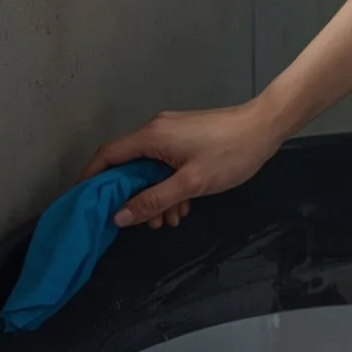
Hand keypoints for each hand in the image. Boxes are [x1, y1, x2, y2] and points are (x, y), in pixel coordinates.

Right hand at [79, 101, 285, 229]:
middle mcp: (157, 130)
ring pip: (151, 169)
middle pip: (129, 166)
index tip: (84, 204)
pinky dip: (171, 186)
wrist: (268, 127)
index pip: (107, 157)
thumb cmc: (230, 154)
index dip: (91, 180)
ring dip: (156, 196)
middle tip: (141, 224)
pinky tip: (183, 207)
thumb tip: (118, 217)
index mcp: (151, 136)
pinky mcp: (188, 138)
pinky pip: (168, 165)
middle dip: (133, 197)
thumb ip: (152, 200)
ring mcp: (173, 132)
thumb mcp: (190, 184)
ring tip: (169, 221)